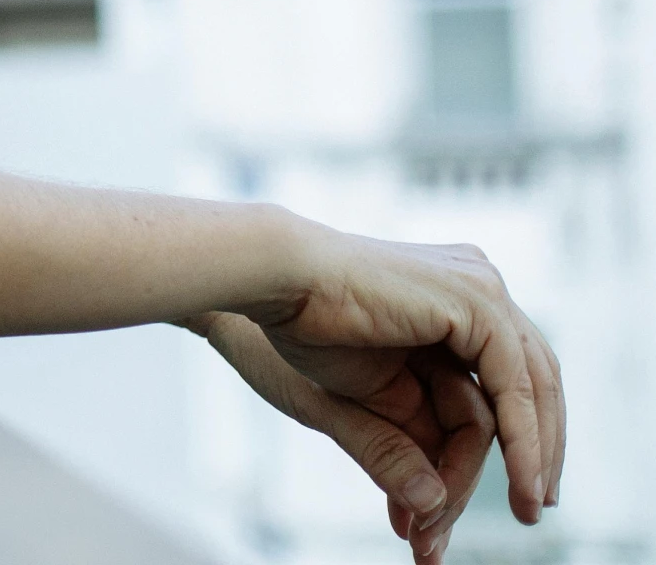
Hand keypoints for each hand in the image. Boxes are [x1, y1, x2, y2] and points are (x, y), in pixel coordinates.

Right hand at [192, 229, 562, 563]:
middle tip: (532, 513)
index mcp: (445, 300)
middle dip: (533, 455)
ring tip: (526, 510)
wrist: (265, 286)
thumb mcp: (357, 405)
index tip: (490, 500)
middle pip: (524, 385)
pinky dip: (525, 438)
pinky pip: (516, 383)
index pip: (496, 381)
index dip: (502, 444)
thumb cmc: (290, 334)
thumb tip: (431, 503)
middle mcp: (470, 287)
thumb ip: (398, 446)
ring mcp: (476, 289)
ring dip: (532, 457)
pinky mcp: (474, 300)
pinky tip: (524, 481)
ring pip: (528, 388)